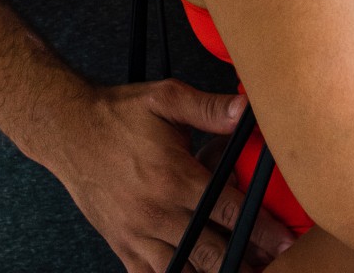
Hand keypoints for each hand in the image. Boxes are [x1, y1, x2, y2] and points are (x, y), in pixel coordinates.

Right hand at [31, 79, 294, 272]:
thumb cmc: (117, 114)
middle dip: (246, 257)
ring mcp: (137, 234)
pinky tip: (195, 272)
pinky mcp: (121, 244)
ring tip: (242, 268)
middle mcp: (156, 213)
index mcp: (173, 178)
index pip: (227, 211)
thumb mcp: (165, 98)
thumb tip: (246, 109)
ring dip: (214, 271)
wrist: (67, 131)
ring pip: (185, 269)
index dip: (261, 228)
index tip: (285, 239)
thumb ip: (208, 108)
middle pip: (212, 250)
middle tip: (274, 261)